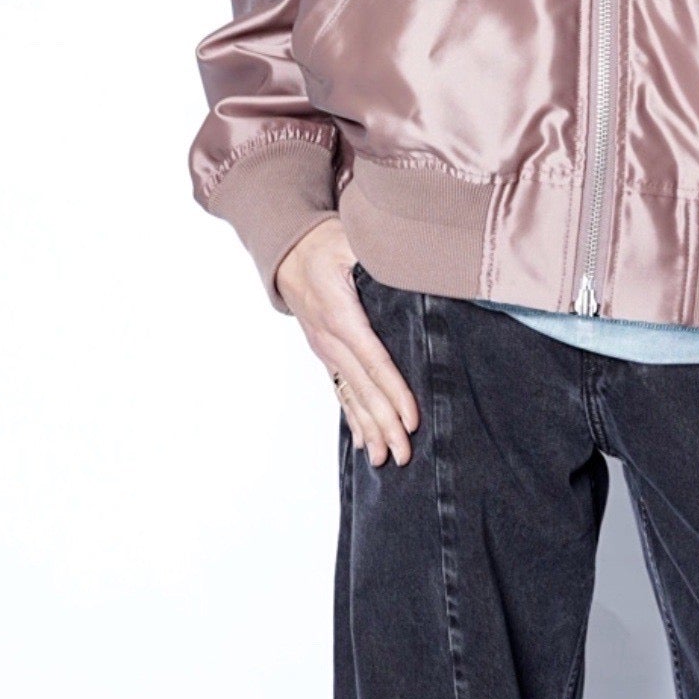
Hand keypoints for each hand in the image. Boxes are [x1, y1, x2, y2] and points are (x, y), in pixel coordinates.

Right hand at [275, 219, 419, 469]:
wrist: (288, 248)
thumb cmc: (324, 241)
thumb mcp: (352, 239)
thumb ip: (380, 256)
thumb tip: (411, 264)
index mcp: (341, 314)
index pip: (374, 360)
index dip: (394, 391)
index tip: (411, 418)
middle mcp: (330, 338)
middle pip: (362, 388)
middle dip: (384, 423)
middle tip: (404, 454)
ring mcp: (325, 348)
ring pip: (350, 395)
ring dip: (369, 428)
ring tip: (386, 459)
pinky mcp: (325, 351)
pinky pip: (340, 389)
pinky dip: (353, 417)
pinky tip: (364, 442)